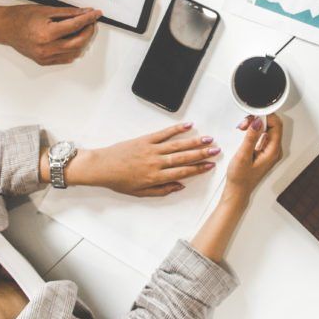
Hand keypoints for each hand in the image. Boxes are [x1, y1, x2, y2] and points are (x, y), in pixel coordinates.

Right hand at [0, 4, 100, 64]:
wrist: (5, 28)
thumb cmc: (21, 17)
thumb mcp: (46, 10)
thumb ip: (68, 13)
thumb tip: (84, 12)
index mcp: (47, 33)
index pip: (75, 25)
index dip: (88, 19)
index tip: (96, 14)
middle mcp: (46, 48)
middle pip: (78, 42)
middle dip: (88, 31)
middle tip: (91, 22)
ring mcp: (45, 57)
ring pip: (74, 52)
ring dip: (82, 41)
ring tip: (83, 29)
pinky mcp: (43, 61)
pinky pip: (65, 58)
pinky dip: (73, 50)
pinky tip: (73, 40)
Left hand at [65, 122, 219, 196]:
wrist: (102, 167)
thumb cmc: (120, 181)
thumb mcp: (141, 193)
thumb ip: (162, 190)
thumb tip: (180, 186)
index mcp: (156, 177)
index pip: (182, 172)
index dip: (198, 168)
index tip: (210, 165)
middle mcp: (156, 162)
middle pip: (184, 157)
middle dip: (201, 154)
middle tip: (216, 150)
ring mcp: (151, 149)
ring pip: (177, 145)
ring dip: (194, 141)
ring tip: (208, 139)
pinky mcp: (145, 139)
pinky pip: (164, 133)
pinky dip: (177, 129)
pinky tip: (188, 126)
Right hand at [224, 114, 283, 200]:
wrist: (237, 191)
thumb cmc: (240, 178)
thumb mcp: (243, 156)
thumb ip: (251, 138)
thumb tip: (257, 122)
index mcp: (273, 151)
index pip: (277, 125)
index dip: (266, 116)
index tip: (254, 113)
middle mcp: (274, 150)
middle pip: (272, 125)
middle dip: (258, 119)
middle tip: (245, 122)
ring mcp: (270, 150)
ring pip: (267, 129)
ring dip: (255, 124)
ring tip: (243, 127)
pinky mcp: (264, 150)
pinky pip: (263, 134)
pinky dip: (255, 130)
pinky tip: (246, 132)